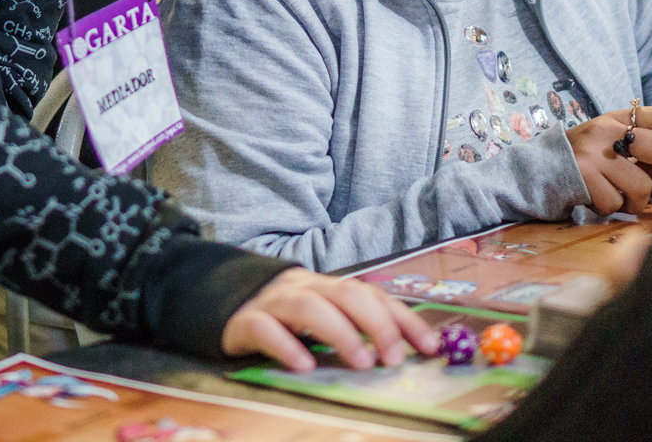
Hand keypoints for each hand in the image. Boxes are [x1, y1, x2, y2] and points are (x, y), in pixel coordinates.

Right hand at [221, 268, 439, 372]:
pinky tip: (305, 367)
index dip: (403, 318)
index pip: (372, 294)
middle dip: (375, 324)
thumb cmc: (283, 315)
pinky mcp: (245, 320)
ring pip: (308, 305)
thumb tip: (401, 351)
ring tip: (361, 362)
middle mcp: (304, 286)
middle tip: (393, 359)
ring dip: (340, 333)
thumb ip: (353, 326)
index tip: (429, 346)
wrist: (222, 299)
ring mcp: (273, 301)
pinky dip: (287, 346)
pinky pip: (266, 329)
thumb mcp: (320, 315)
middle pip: (344, 293)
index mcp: (327, 285)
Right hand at [567, 101, 651, 212]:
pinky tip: (599, 202)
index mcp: (617, 118)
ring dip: (638, 202)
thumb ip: (640, 143)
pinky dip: (613, 209)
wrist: (534, 172)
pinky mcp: (582, 175)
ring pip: (642, 184)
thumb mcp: (609, 142)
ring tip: (622, 201)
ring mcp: (593, 152)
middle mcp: (605, 129)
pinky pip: (617, 202)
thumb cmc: (581, 162)